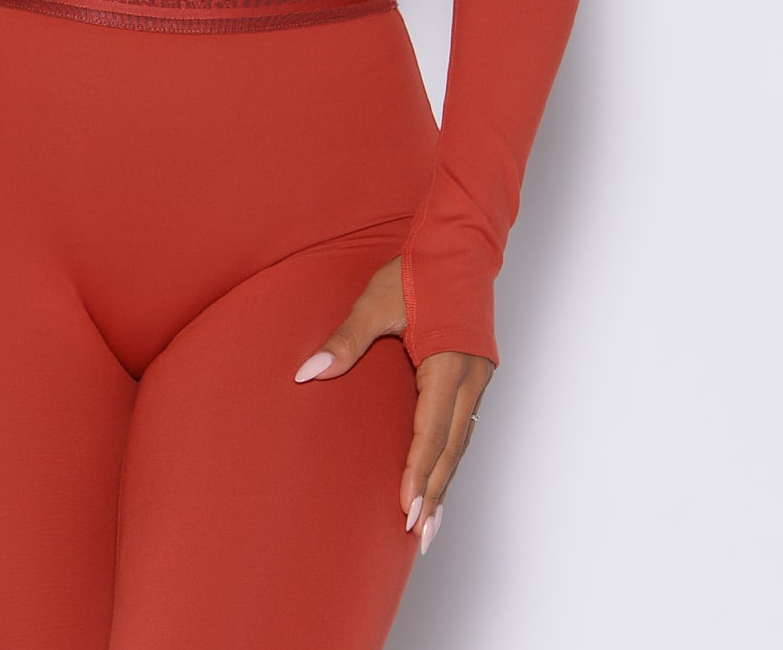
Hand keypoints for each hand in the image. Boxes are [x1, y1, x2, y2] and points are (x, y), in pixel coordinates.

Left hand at [293, 253, 492, 553]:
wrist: (459, 245)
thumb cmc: (417, 271)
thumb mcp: (374, 302)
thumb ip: (344, 340)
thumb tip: (307, 373)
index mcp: (446, 361)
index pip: (431, 431)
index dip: (419, 473)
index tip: (407, 509)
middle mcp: (468, 376)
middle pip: (450, 448)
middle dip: (434, 494)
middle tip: (418, 537)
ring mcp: (475, 377)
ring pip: (460, 442)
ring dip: (444, 482)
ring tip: (429, 524)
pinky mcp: (473, 374)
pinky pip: (462, 427)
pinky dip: (450, 457)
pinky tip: (439, 478)